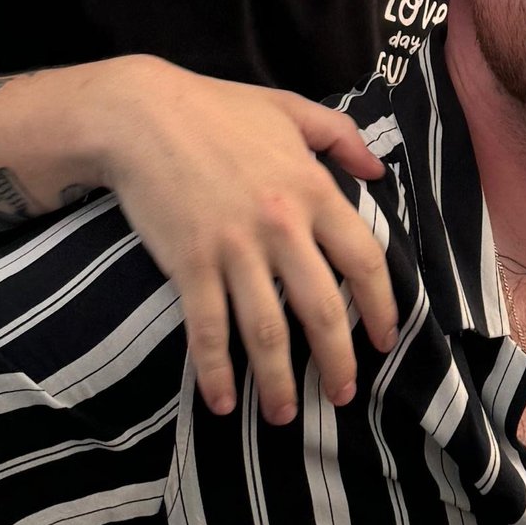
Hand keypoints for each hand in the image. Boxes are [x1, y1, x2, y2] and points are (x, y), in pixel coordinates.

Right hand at [85, 60, 398, 423]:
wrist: (139, 114)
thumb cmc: (215, 108)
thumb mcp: (289, 110)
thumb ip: (341, 137)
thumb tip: (380, 172)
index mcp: (312, 190)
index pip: (364, 261)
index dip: (382, 308)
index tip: (387, 340)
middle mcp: (281, 226)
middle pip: (323, 310)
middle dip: (338, 361)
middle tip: (341, 395)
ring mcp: (233, 249)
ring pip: (268, 332)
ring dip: (278, 382)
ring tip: (284, 416)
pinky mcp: (189, 264)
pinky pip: (208, 329)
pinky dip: (214, 371)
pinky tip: (220, 402)